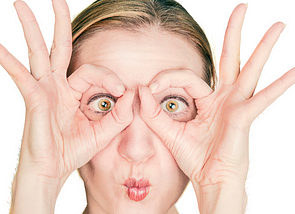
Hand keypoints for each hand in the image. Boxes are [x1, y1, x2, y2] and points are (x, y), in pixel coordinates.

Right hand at [0, 0, 132, 187]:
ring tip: (21, 4)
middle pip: (60, 47)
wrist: (53, 170)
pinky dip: (8, 61)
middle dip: (60, 22)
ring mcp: (44, 90)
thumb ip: (120, 115)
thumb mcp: (104, 132)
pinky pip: (21, 77)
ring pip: (39, 52)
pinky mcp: (34, 100)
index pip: (94, 71)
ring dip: (31, 27)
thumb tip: (132, 93)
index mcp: (74, 92)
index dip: (110, 78)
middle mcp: (57, 86)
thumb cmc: (74, 150)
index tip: (122, 92)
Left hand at [139, 3, 294, 209]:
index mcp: (207, 100)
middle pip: (230, 58)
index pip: (186, 77)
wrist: (209, 180)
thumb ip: (153, 112)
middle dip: (234, 32)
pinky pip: (264, 98)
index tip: (150, 88)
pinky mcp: (244, 116)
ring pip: (250, 69)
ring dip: (264, 46)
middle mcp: (224, 98)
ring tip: (278, 25)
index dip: (166, 78)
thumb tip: (141, 90)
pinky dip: (281, 85)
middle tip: (242, 7)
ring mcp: (237, 105)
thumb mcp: (169, 132)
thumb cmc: (194, 158)